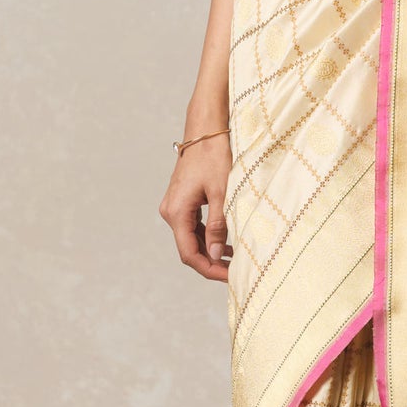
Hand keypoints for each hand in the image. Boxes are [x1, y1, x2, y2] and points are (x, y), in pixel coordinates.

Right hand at [159, 116, 232, 282]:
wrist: (206, 130)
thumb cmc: (214, 156)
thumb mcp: (221, 192)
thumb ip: (217, 226)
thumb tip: (214, 256)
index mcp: (177, 212)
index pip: (189, 254)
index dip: (209, 270)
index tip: (230, 277)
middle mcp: (171, 211)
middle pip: (189, 248)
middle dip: (211, 263)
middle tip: (235, 272)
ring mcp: (175, 206)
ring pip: (191, 238)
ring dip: (210, 251)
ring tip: (234, 260)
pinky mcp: (183, 200)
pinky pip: (193, 226)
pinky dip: (208, 236)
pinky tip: (226, 242)